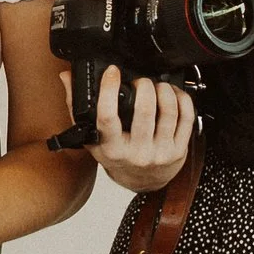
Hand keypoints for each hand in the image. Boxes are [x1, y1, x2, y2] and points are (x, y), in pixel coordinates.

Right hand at [90, 64, 193, 193]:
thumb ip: (77, 106)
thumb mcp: (91, 137)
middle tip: (140, 81)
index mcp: (111, 149)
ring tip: (156, 85)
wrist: (142, 180)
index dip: (109, 90)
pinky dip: (181, 98)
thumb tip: (67, 76)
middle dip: (143, 85)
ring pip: (168, 110)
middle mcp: (136, 153)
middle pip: (144, 110)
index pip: (107, 117)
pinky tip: (172, 94)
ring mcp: (159, 152)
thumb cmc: (116, 155)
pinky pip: (185, 117)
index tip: (111, 72)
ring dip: (163, 89)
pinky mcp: (178, 150)